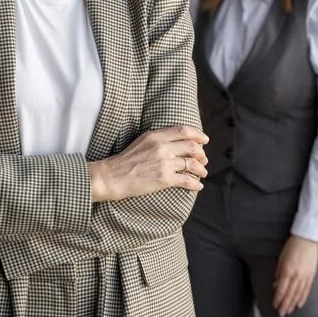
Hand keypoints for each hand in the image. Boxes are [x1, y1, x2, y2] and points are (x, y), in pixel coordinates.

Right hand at [88, 125, 208, 201]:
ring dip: (201, 169)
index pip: (183, 130)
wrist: (112, 176)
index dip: (198, 134)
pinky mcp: (164, 179)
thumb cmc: (125, 160)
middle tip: (204, 159)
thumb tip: (177, 142)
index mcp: (156, 135)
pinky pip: (187, 180)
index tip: (205, 140)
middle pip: (191, 146)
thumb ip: (159, 139)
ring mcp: (164, 163)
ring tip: (202, 173)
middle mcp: (162, 147)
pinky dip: (195, 184)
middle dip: (201, 154)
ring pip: (192, 164)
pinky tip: (197, 186)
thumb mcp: (142, 141)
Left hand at [272, 235, 317, 316]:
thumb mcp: (281, 258)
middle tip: (281, 313)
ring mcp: (305, 276)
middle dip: (285, 304)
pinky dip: (303, 298)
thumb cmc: (292, 246)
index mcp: (287, 270)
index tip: (275, 305)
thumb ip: (278, 273)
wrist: (307, 239)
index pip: (282, 289)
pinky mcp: (312, 275)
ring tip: (289, 311)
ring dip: (293, 303)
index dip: (278, 299)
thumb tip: (275, 285)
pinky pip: (307, 289)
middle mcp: (297, 275)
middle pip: (290, 293)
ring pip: (299, 293)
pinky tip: (300, 304)